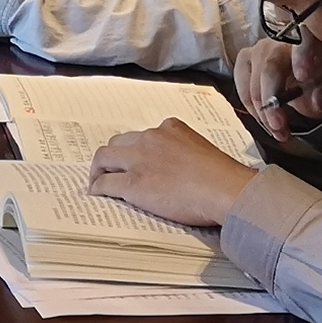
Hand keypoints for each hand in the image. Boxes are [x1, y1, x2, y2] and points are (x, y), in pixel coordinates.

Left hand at [86, 119, 258, 227]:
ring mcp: (139, 160)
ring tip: (97, 181)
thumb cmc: (223, 177)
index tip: (135, 159)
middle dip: (113, 156)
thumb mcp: (203, 152)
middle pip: (118, 143)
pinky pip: (105, 183)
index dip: (135, 149)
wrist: (224, 189)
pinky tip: (96, 194)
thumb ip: (186, 154)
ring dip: (98, 169)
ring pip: (104, 157)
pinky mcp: (133, 183)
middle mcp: (151, 139)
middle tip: (111, 169)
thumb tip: (185, 171)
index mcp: (170, 128)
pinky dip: (97, 187)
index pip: (143, 136)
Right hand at [232, 37, 321, 131]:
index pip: (304, 43)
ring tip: (276, 130)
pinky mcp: (245, 59)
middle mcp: (281, 41)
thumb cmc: (317, 80)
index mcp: (310, 41)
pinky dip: (251, 106)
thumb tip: (316, 100)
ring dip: (262, 110)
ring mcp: (259, 48)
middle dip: (272, 101)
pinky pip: (242, 85)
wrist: (305, 75)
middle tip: (279, 126)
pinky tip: (264, 119)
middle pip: (270, 68)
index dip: (302, 58)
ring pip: (252, 80)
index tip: (303, 76)